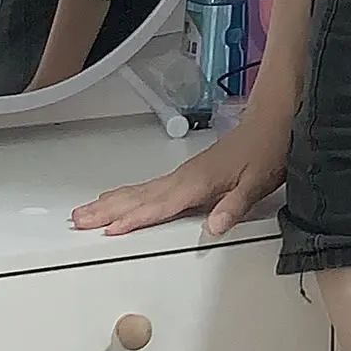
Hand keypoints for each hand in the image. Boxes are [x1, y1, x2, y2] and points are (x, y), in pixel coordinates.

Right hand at [70, 106, 292, 238]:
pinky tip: (120, 198)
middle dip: (108, 210)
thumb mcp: (257, 183)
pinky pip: (149, 186)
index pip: (159, 206)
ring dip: (111, 201)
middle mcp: (185, 177)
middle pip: (139, 197)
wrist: (272, 121)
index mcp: (198, 183)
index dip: (134, 219)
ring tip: (86, 211)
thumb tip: (214, 226)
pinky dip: (129, 194)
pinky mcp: (187, 173)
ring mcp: (183, 174)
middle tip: (78, 220)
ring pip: (139, 190)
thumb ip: (234, 206)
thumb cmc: (266, 150)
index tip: (108, 229)